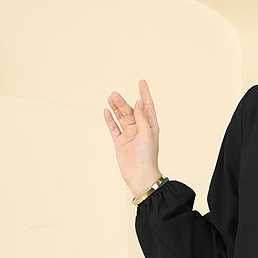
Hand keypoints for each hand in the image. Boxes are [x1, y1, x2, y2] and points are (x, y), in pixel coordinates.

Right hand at [103, 78, 160, 197]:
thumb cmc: (147, 156)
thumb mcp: (147, 133)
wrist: (140, 175)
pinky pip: (114, 128)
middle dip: (123, 102)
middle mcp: (140, 129)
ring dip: (116, 108)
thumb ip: (142, 117)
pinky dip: (110, 120)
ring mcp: (129, 136)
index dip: (144, 94)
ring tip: (110, 98)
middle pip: (131, 111)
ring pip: (121, 118)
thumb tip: (139, 102)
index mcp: (150, 127)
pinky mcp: (120, 143)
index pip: (147, 107)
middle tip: (114, 94)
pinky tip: (106, 111)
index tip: (141, 82)